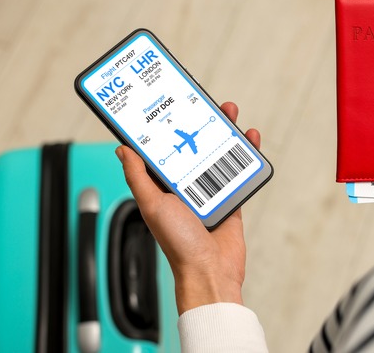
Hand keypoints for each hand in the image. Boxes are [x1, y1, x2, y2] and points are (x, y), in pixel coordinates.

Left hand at [115, 102, 260, 313]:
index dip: (166, 127)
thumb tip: (123, 150)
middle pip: (193, 145)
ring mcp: (210, 190)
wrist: (210, 271)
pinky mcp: (231, 198)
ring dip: (225, 132)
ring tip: (228, 112)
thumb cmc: (177, 245)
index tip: (170, 106)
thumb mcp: (151, 205)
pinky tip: (250, 138)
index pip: (163, 149)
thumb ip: (138, 177)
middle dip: (199, 122)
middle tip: (204, 102)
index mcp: (163, 186)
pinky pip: (240, 171)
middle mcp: (185, 185)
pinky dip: (246, 154)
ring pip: (217, 153)